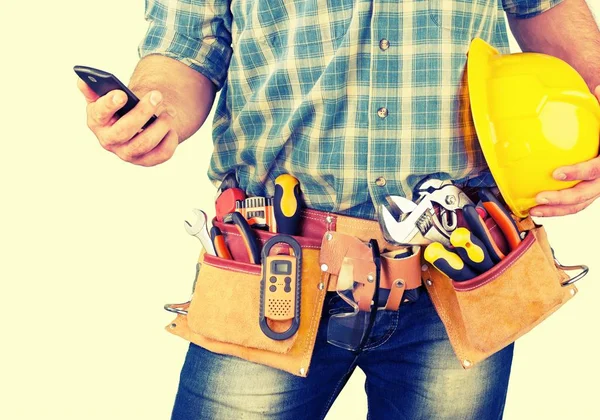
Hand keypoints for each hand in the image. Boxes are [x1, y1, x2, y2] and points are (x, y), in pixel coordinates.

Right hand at [77, 78, 178, 165]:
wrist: (136, 125)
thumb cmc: (120, 109)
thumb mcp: (105, 97)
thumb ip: (94, 89)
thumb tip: (82, 81)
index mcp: (96, 122)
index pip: (99, 114)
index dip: (109, 105)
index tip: (122, 94)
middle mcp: (109, 141)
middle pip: (124, 130)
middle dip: (142, 112)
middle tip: (157, 95)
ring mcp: (128, 153)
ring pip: (145, 143)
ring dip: (160, 126)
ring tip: (170, 112)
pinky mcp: (146, 161)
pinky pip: (162, 154)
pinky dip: (170, 140)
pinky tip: (172, 128)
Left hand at [529, 86, 599, 216]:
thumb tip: (598, 89)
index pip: (596, 170)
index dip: (578, 172)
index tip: (557, 173)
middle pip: (586, 194)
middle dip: (562, 199)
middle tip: (539, 199)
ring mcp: (598, 188)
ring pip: (579, 204)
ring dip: (556, 210)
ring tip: (533, 210)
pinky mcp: (589, 193)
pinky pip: (574, 205)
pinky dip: (557, 210)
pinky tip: (536, 209)